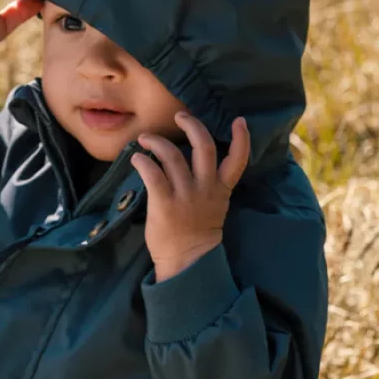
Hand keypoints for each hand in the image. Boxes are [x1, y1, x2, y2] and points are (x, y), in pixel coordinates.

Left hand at [130, 112, 250, 280]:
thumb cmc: (196, 234)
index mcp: (220, 190)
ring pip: (172, 155)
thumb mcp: (214, 207)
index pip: (238, 160)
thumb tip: (190, 163)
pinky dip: (142, 161)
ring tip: (145, 139)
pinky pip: (153, 173)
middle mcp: (205, 188)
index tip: (239, 120)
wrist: (187, 261)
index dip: (241, 139)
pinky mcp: (164, 203)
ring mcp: (185, 195)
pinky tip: (136, 159)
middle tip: (179, 116)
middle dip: (192, 125)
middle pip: (204, 146)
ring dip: (156, 141)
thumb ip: (209, 185)